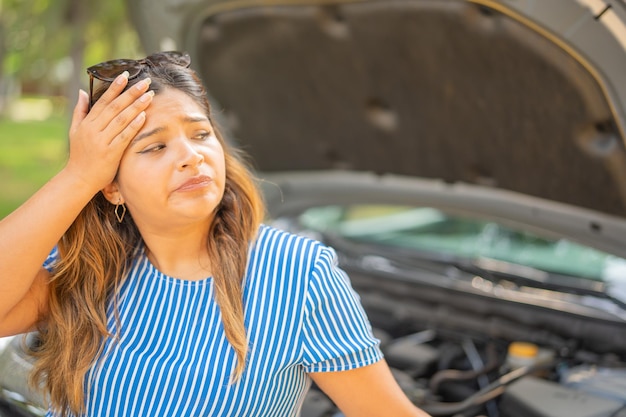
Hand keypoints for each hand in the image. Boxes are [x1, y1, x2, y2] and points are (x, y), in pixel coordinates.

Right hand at [64, 72, 153, 193]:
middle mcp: (94, 130)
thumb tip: (81, 91)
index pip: (103, 101)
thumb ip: (80, 111)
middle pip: (115, 107)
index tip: (126, 75)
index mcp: (87, 123)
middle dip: (131, 93)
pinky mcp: (111, 153)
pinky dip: (134, 125)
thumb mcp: (75, 131)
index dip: (115, 87)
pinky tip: (144, 115)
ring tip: (149, 95)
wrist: (79, 179)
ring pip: (121, 119)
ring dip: (136, 106)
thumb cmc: (80, 155)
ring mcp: (103, 141)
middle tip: (145, 82)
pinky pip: (124, 136)